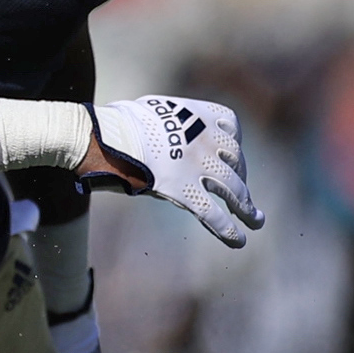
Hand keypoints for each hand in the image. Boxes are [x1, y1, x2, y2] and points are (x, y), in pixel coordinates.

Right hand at [88, 95, 262, 246]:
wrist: (98, 136)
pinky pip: (212, 212)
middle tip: (245, 199)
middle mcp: (205, 139)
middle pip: (235, 163)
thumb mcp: (155, 112)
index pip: (232, 129)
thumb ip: (174, 125)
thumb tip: (173, 141)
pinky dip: (227, 228)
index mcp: (199, 115)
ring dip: (246, 208)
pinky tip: (237, 240)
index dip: (234, 147)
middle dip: (242, 183)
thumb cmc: (117, 124)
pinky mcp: (183, 189)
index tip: (231, 159)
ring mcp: (197, 165)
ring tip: (255, 221)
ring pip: (233, 189)